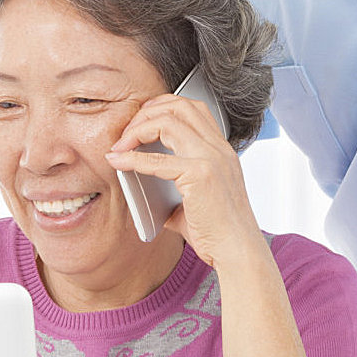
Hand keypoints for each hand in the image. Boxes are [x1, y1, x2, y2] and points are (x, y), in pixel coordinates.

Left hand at [104, 93, 268, 268]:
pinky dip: (132, 158)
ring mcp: (212, 158)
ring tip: (120, 145)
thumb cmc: (219, 232)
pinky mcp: (200, 175)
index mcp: (221, 150)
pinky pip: (157, 159)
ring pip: (168, 121)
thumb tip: (147, 195)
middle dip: (146, 112)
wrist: (239, 251)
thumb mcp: (196, 201)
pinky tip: (118, 162)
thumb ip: (174, 191)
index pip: (192, 108)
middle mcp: (219, 148)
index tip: (139, 122)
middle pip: (178, 105)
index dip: (161, 107)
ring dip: (137, 129)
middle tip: (125, 133)